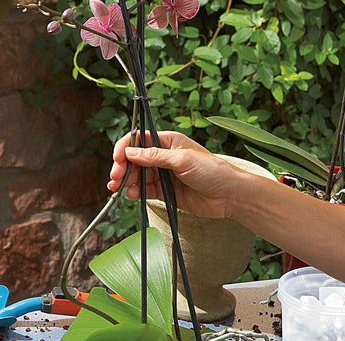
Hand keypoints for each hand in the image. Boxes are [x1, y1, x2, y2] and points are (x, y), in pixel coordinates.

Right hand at [107, 130, 250, 218]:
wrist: (229, 196)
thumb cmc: (213, 171)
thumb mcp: (183, 160)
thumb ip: (155, 156)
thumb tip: (131, 152)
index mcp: (169, 142)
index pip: (140, 140)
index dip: (125, 148)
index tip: (117, 159)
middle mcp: (164, 157)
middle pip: (135, 159)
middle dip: (122, 167)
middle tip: (115, 177)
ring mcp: (164, 175)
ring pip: (138, 176)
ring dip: (126, 181)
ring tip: (118, 188)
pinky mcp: (166, 192)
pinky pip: (146, 191)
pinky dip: (136, 192)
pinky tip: (131, 195)